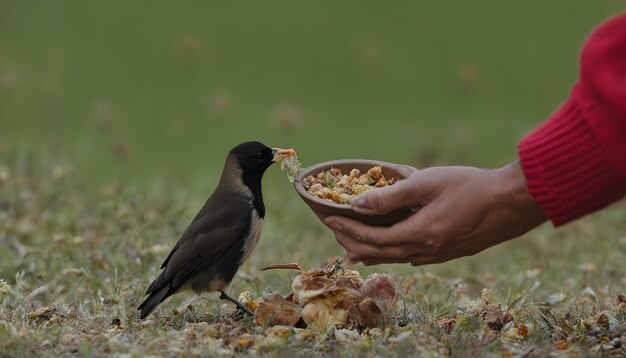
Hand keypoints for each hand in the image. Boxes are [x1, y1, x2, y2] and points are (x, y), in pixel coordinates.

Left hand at [324, 161, 547, 265]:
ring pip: (394, 258)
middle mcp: (425, 251)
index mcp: (418, 235)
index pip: (370, 239)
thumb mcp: (427, 183)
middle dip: (353, 242)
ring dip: (371, 250)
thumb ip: (390, 196)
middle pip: (378, 254)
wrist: (514, 202)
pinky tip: (392, 246)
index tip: (329, 219)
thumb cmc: (471, 186)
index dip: (347, 230)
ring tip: (354, 243)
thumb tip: (357, 205)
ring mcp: (438, 255)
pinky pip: (411, 257)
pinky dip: (391, 251)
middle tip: (335, 231)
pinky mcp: (449, 252)